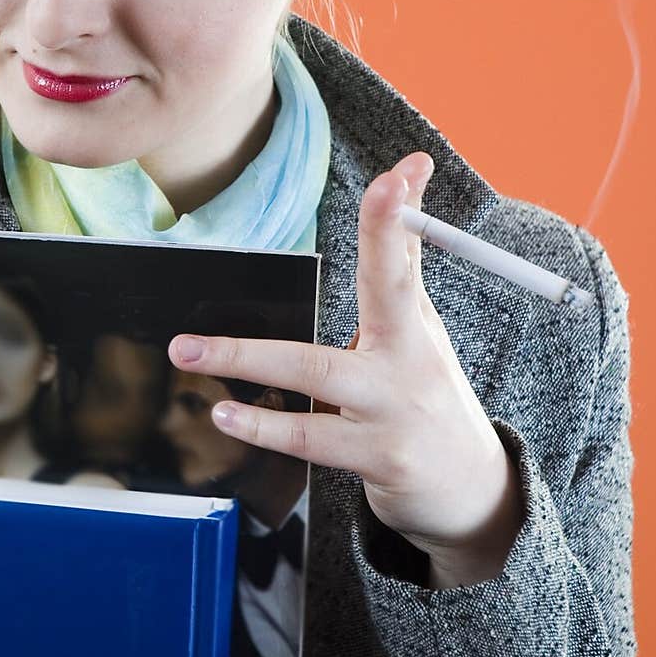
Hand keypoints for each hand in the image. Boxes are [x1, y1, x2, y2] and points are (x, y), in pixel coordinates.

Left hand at [168, 152, 523, 586]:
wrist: (466, 486)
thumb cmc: (424, 386)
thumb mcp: (418, 323)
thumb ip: (401, 253)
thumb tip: (409, 170)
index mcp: (413, 324)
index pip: (405, 257)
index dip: (399, 215)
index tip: (399, 173)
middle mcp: (408, 359)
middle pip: (387, 289)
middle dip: (382, 235)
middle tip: (377, 189)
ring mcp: (391, 410)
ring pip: (317, 374)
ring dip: (248, 359)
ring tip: (189, 350)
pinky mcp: (374, 458)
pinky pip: (308, 440)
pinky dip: (264, 427)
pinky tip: (224, 414)